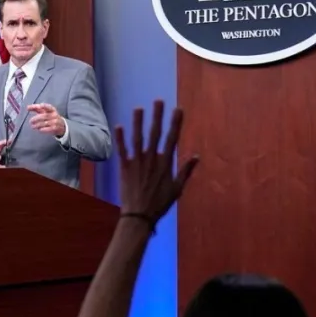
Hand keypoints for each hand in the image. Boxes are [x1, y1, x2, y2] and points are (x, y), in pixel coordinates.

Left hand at [27, 103, 65, 136]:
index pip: (48, 107)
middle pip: (44, 116)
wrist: (61, 126)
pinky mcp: (54, 128)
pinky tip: (39, 129)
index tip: (40, 105)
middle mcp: (54, 115)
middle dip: (36, 119)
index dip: (44, 106)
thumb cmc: (50, 117)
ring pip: (45, 123)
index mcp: (52, 110)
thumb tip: (27, 107)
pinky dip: (42, 129)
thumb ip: (37, 109)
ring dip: (37, 125)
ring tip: (32, 126)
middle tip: (31, 121)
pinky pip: (47, 129)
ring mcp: (55, 122)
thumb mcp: (46, 112)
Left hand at [115, 100, 197, 223]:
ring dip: (138, 122)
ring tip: (139, 108)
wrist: (139, 216)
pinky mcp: (124, 168)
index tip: (178, 109)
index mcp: (165, 163)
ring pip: (138, 138)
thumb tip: (196, 156)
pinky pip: (122, 150)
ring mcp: (137, 162)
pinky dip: (120, 138)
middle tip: (158, 101)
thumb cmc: (159, 204)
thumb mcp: (177, 188)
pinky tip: (119, 126)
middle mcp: (151, 159)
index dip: (175, 123)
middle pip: (155, 134)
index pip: (172, 138)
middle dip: (157, 116)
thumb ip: (185, 171)